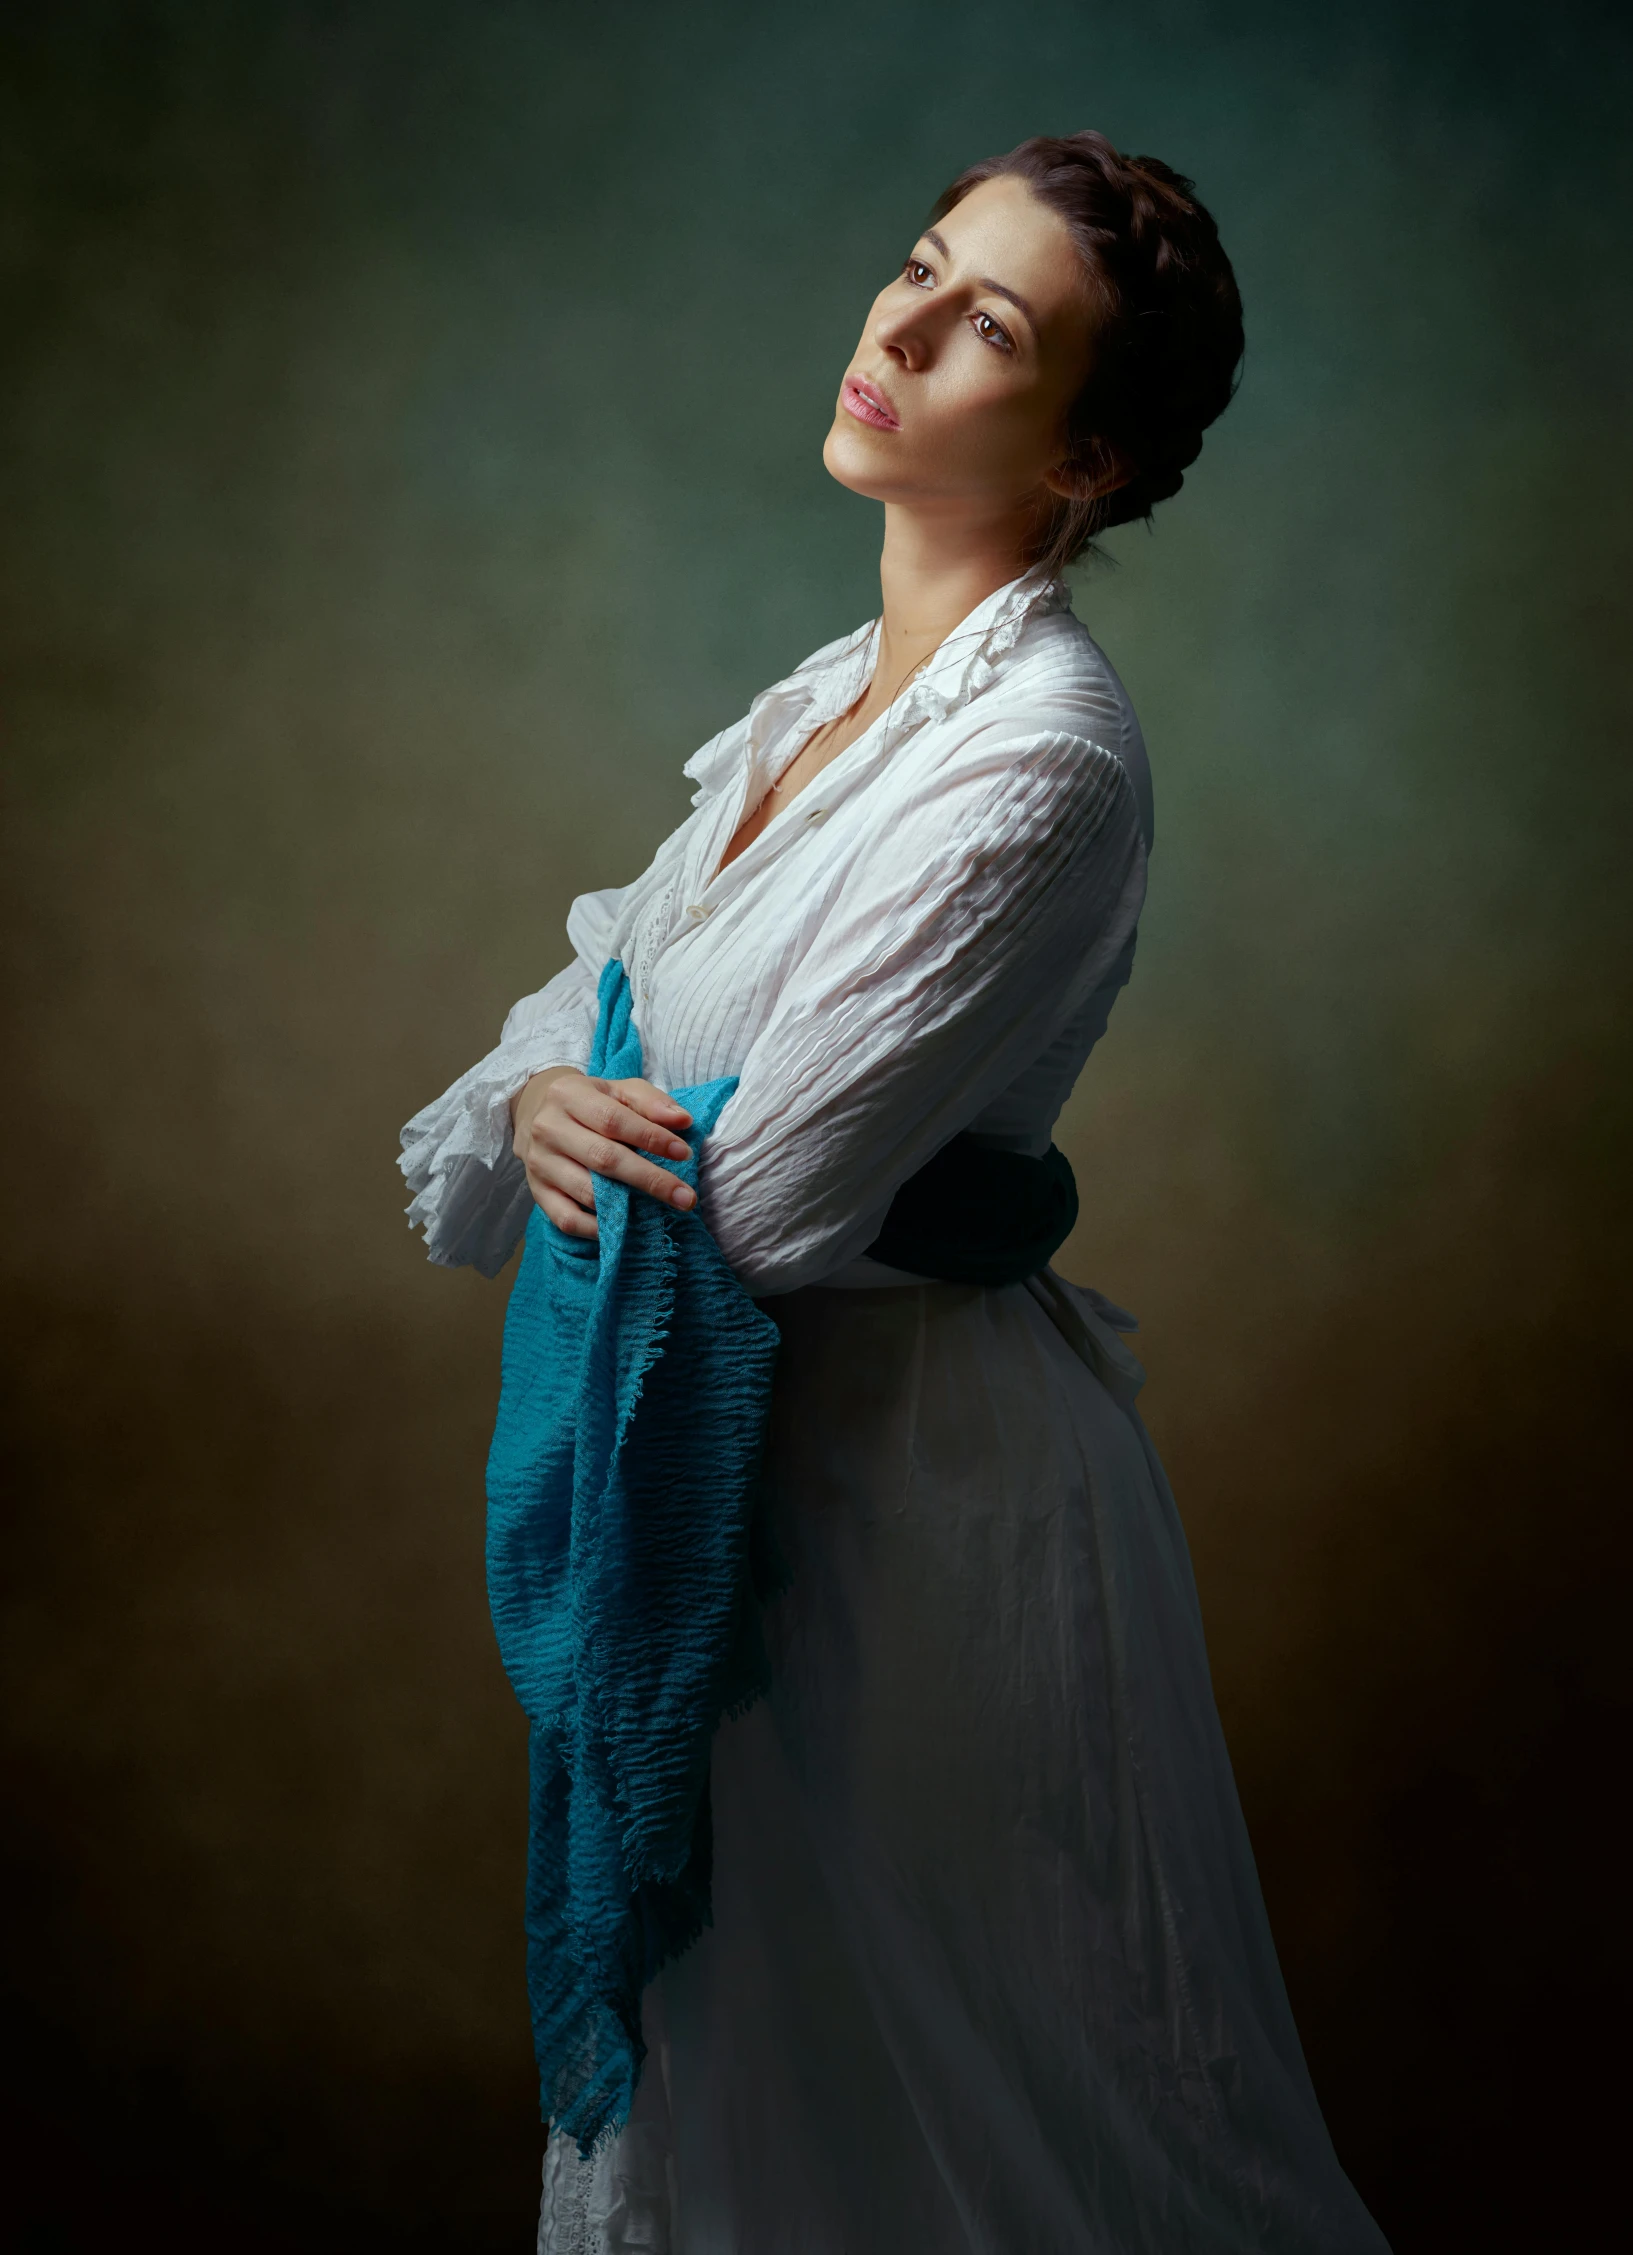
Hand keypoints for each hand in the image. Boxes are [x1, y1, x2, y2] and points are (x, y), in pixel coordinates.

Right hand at [510, 1065, 695, 1242]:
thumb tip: (682, 1120)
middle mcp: (548, 1129)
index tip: (683, 1154)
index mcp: (569, 1095)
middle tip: (686, 1197)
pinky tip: (623, 1226)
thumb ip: (651, 1101)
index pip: (613, 1120)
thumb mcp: (618, 1090)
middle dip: (650, 1179)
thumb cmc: (590, 1101)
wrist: (536, 1111)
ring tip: (662, 1212)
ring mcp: (540, 1164)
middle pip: (603, 1159)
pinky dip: (596, 1229)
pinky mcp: (538, 1192)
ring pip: (586, 1192)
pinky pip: (567, 1219)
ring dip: (628, 1207)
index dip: (651, 1138)